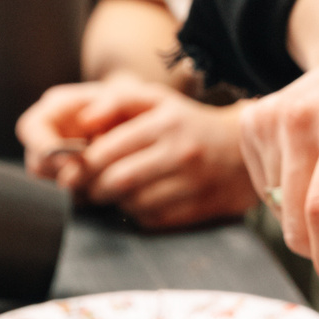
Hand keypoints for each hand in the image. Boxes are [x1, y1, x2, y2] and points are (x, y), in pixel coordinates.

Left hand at [18, 81, 257, 229]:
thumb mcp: (157, 100)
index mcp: (164, 123)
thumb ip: (116, 102)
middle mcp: (180, 152)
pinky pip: (155, 219)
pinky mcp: (200, 206)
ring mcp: (192, 182)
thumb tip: (83, 121)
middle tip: (87, 187)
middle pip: (118, 180)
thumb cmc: (188, 123)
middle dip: (94, 188)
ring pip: (135, 202)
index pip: (108, 150)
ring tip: (113, 193)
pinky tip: (139, 202)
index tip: (74, 170)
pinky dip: (139, 214)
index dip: (83, 165)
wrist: (244, 149)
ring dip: (116, 202)